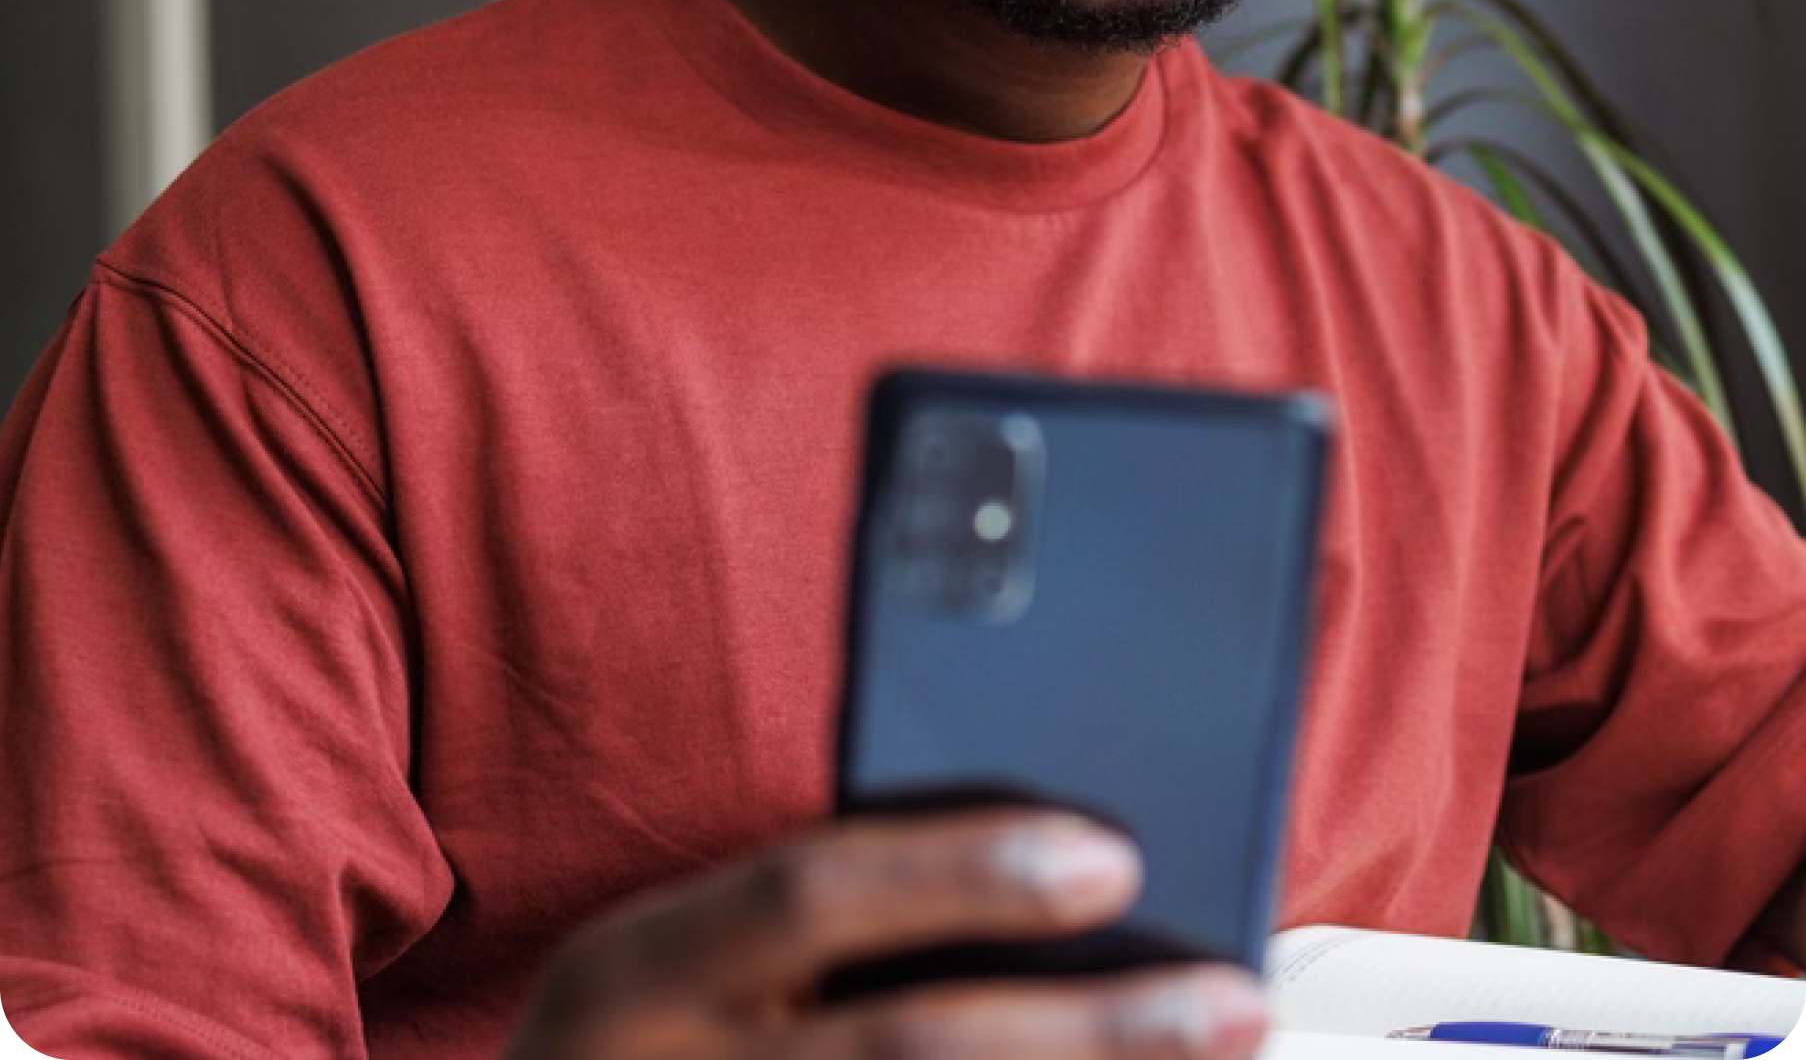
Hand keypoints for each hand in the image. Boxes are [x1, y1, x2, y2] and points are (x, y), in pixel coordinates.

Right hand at [503, 808, 1269, 1059]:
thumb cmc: (639, 1047)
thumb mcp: (670, 960)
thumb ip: (800, 914)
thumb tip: (1037, 863)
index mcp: (634, 972)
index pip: (808, 893)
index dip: (961, 870)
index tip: (1115, 854)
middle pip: (907, 1054)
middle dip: (1087, 1031)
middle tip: (1235, 1001)